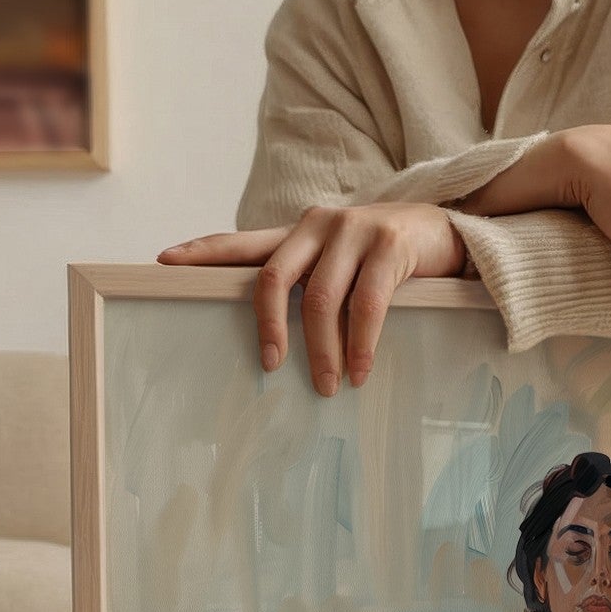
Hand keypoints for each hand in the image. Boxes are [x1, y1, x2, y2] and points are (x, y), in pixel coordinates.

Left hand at [156, 202, 467, 395]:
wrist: (447, 232)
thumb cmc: (389, 259)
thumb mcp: (343, 265)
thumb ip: (312, 283)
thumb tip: (278, 335)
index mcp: (301, 232)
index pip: (244, 243)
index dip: (203, 252)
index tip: (163, 262)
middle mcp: (319, 225)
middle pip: (274, 277)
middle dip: (269, 326)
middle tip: (270, 366)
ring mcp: (354, 231)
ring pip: (320, 298)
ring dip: (322, 350)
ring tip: (327, 386)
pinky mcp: (389, 247)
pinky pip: (366, 304)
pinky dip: (360, 344)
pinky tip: (360, 371)